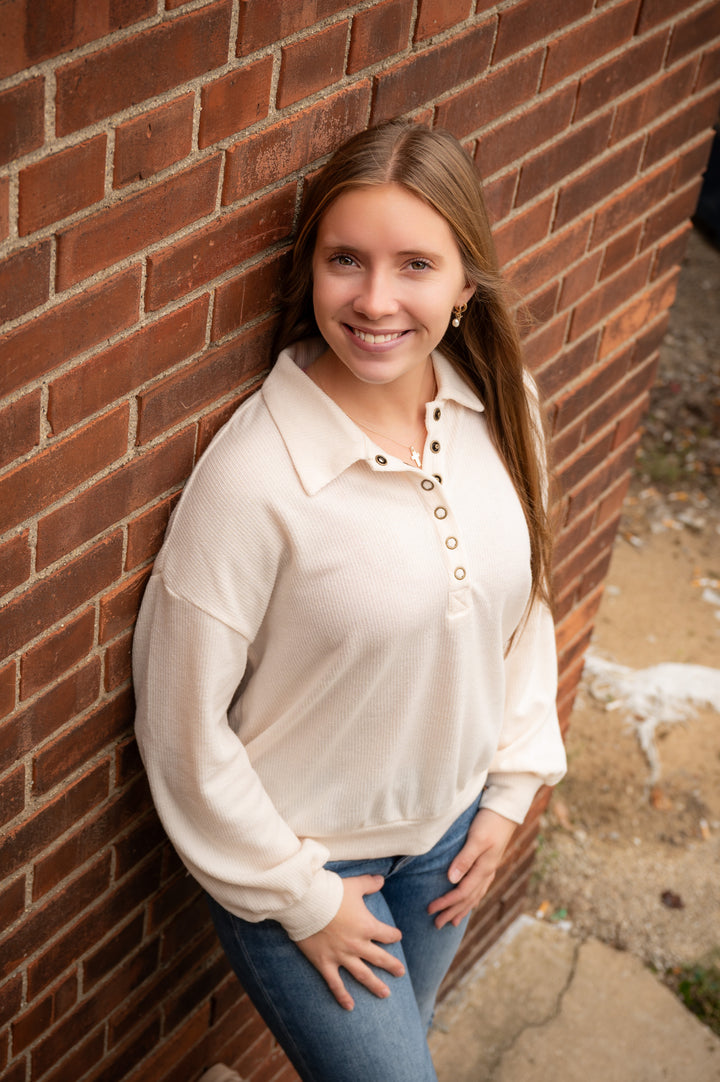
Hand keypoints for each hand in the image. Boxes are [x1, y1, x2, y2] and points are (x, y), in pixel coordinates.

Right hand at [296, 875, 403, 1009]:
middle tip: (401, 972)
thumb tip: (382, 879)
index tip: (397, 937)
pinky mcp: (325, 963)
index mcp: (367, 926)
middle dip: (392, 965)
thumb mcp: (354, 885)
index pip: (387, 934)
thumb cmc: (331, 892)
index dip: (393, 935)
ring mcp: (341, 956)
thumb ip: (370, 883)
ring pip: (362, 974)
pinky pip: (336, 984)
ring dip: (375, 985)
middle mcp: (357, 944)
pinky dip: (343, 996)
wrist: (306, 903)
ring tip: (386, 994)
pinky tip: (350, 1006)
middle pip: (379, 957)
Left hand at [427, 808, 515, 929]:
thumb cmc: (489, 821)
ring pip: (475, 895)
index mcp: (483, 869)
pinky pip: (480, 887)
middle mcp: (487, 872)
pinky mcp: (489, 862)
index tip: (430, 909)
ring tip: (453, 921)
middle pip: (468, 899)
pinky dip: (472, 898)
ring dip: (463, 909)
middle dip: (452, 912)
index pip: (461, 893)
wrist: (506, 809)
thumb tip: (451, 881)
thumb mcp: (476, 839)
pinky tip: (470, 901)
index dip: (446, 903)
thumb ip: (464, 859)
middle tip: (436, 924)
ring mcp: (489, 868)